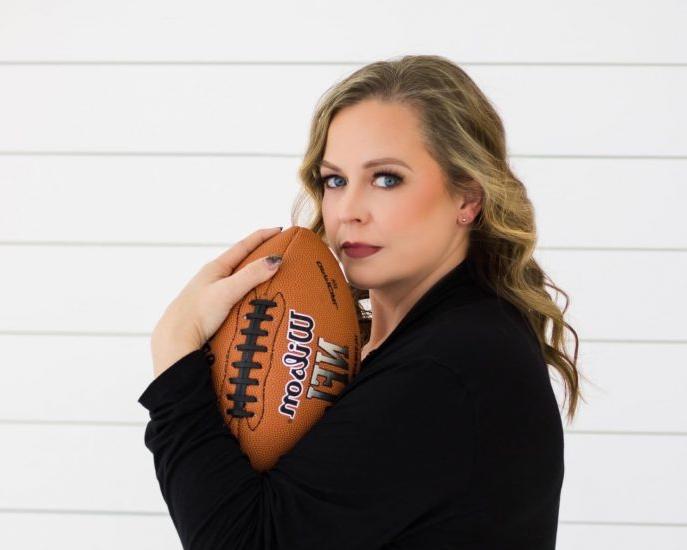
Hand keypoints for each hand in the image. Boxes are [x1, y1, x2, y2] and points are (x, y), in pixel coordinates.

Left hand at [150, 226, 283, 377]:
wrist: (175, 339)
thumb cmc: (196, 313)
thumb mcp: (227, 291)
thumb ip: (251, 275)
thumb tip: (275, 260)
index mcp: (215, 268)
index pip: (243, 246)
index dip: (261, 237)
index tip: (279, 230)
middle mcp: (212, 278)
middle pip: (240, 261)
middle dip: (259, 255)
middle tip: (278, 251)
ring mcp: (211, 294)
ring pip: (236, 279)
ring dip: (253, 276)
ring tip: (270, 277)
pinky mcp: (211, 309)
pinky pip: (234, 295)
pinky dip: (247, 293)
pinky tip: (253, 302)